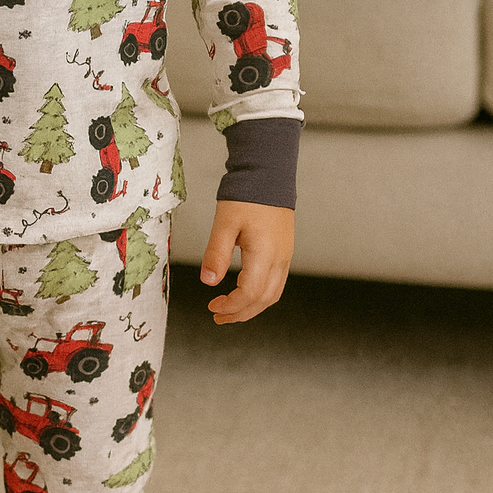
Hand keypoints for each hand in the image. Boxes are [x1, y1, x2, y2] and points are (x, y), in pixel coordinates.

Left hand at [199, 200, 293, 323]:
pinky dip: (260, 295)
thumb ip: (216, 253)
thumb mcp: (224, 222)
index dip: (231, 306)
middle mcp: (280, 259)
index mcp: (265, 254)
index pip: (250, 294)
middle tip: (217, 316)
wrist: (269, 175)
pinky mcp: (285, 252)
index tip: (212, 306)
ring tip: (230, 310)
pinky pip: (276, 283)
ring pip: (272, 294)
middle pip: (263, 300)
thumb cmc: (247, 195)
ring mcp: (285, 257)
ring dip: (251, 307)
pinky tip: (245, 293)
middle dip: (240, 314)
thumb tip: (208, 281)